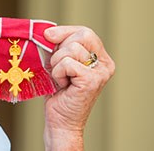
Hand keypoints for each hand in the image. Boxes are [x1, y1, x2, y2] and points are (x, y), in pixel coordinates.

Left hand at [42, 26, 114, 149]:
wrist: (60, 121)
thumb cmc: (59, 94)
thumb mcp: (58, 63)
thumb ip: (58, 47)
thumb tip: (47, 32)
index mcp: (101, 58)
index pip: (85, 32)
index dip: (65, 31)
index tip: (48, 36)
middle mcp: (105, 64)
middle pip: (81, 36)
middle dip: (60, 49)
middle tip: (59, 68)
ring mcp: (101, 72)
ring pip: (71, 49)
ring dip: (57, 64)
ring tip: (61, 79)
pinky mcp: (92, 80)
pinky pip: (67, 63)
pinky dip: (58, 73)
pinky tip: (62, 86)